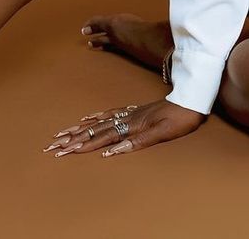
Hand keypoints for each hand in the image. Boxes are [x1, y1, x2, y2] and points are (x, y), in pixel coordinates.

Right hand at [42, 98, 205, 157]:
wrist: (195, 97)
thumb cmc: (181, 119)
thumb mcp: (162, 133)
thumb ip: (137, 142)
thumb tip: (111, 151)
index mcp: (132, 126)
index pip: (101, 138)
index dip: (82, 146)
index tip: (63, 151)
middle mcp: (129, 118)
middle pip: (96, 130)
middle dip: (74, 138)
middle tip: (53, 144)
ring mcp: (132, 113)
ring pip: (101, 122)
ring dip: (82, 128)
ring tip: (64, 132)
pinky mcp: (138, 110)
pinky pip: (112, 113)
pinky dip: (98, 117)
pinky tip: (90, 117)